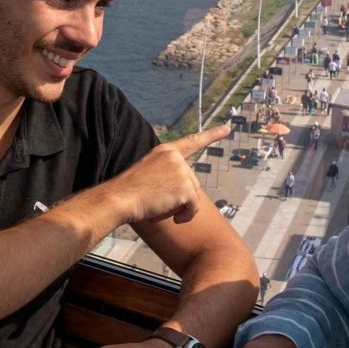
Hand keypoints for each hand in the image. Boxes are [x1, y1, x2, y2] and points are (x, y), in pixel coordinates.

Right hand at [104, 124, 231, 226]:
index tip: (227, 128)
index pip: (192, 142)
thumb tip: (187, 191)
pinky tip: (174, 219)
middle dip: (181, 196)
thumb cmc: (130, 192)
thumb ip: (168, 174)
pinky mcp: (185, 187)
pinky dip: (186, 216)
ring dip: (182, 207)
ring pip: (193, 195)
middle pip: (192, 182)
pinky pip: (194, 207)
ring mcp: (181, 171)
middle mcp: (175, 157)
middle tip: (159, 202)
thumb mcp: (149, 174)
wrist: (120, 198)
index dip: (211, 135)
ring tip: (161, 208)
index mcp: (165, 151)